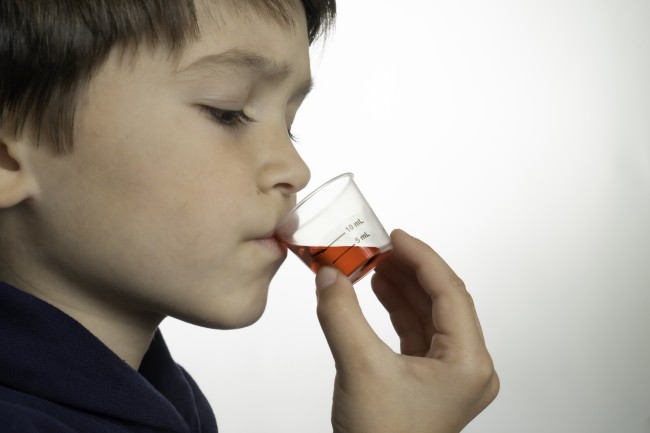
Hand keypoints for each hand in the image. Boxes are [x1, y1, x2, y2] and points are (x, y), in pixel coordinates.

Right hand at [315, 229, 498, 432]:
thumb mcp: (359, 368)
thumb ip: (342, 314)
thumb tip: (328, 275)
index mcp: (467, 363)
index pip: (450, 293)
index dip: (422, 258)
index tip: (397, 236)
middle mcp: (466, 368)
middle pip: (442, 301)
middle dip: (409, 270)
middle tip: (380, 246)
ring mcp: (448, 375)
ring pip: (428, 315)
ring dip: (401, 287)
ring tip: (373, 263)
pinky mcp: (427, 380)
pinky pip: (416, 333)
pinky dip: (396, 310)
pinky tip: (378, 291)